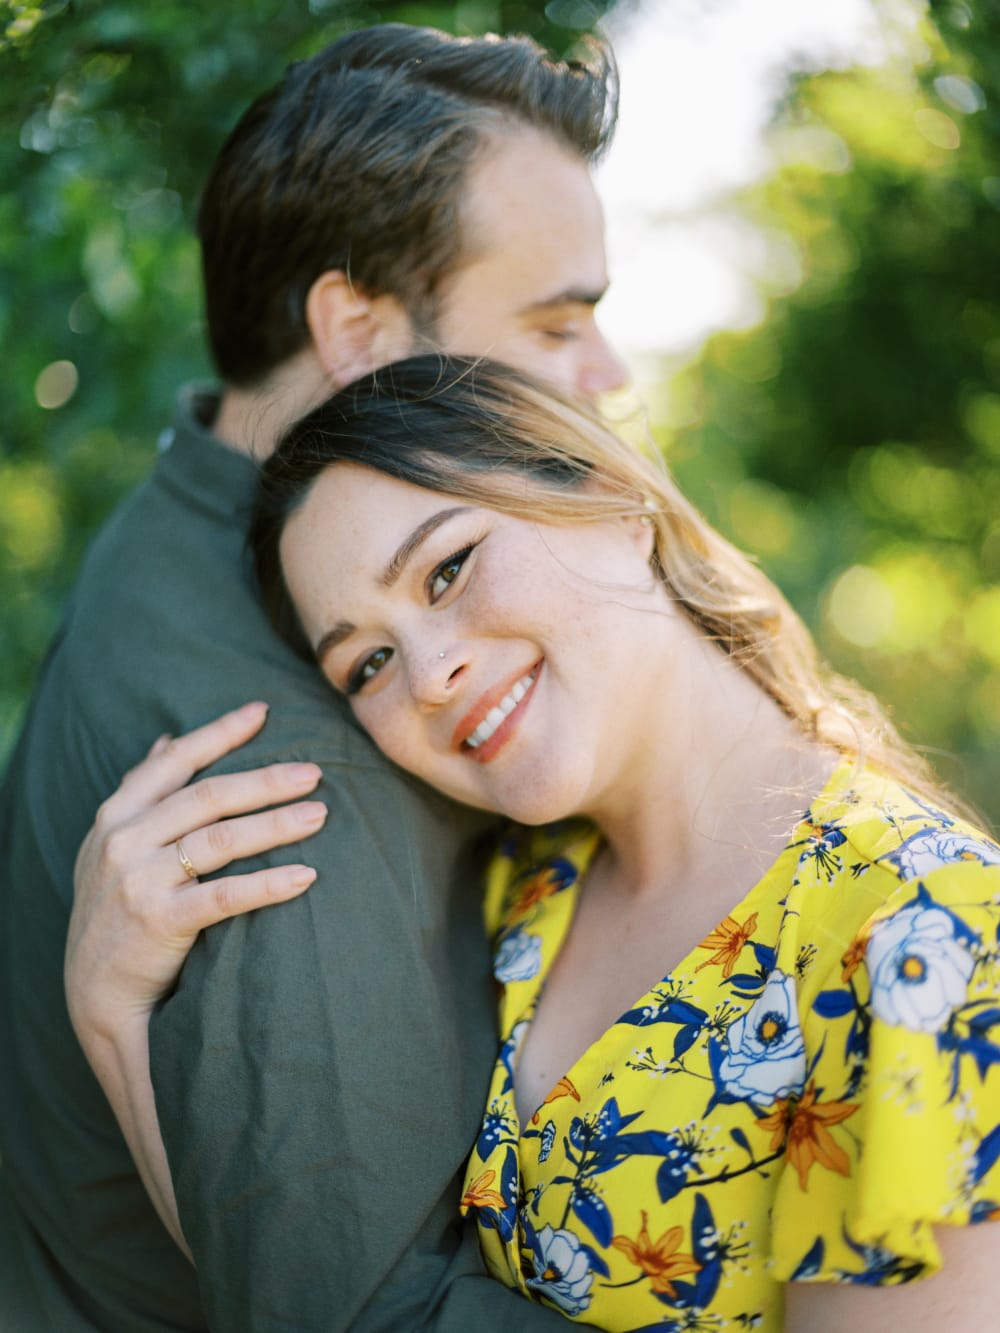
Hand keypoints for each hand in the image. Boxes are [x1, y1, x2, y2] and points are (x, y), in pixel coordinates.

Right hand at [66, 701, 326, 1046]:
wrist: (96, 990)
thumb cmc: (114, 909)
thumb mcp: (111, 844)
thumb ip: (141, 793)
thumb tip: (166, 740)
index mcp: (117, 814)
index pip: (176, 762)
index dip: (220, 733)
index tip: (264, 713)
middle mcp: (125, 839)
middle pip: (209, 796)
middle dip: (266, 780)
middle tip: (314, 772)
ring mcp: (140, 880)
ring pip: (222, 839)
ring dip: (276, 824)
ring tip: (319, 815)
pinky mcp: (160, 921)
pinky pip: (225, 895)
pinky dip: (269, 884)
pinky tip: (306, 875)